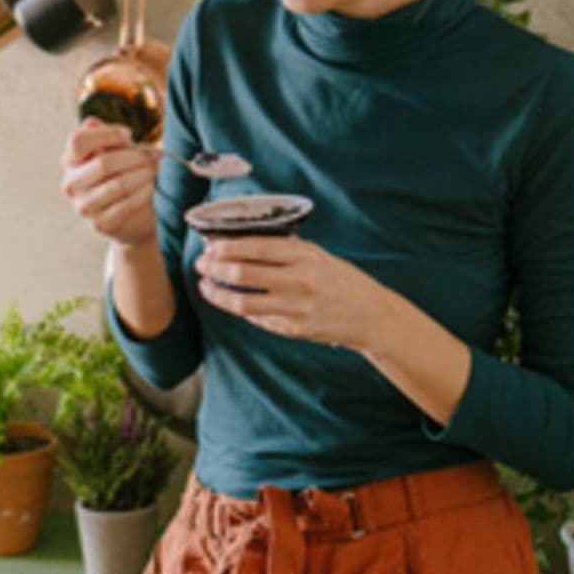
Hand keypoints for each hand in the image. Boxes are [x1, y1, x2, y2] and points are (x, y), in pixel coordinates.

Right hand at [60, 119, 155, 246]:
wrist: (132, 216)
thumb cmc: (122, 174)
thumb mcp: (113, 150)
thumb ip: (106, 135)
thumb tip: (103, 126)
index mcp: (70, 161)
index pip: (78, 141)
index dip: (107, 134)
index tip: (128, 135)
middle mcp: (71, 184)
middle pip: (104, 162)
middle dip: (136, 156)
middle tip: (154, 155)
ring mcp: (84, 206)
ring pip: (118, 184)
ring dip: (143, 174)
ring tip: (155, 169)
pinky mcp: (100, 224)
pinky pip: (126, 205)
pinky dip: (143, 193)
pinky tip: (151, 187)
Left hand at [195, 236, 397, 353]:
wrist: (371, 316)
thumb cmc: (344, 281)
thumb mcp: (320, 256)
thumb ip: (288, 251)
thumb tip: (247, 244)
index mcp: (305, 256)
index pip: (256, 247)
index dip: (228, 247)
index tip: (210, 245)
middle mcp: (299, 280)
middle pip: (243, 274)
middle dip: (215, 268)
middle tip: (202, 264)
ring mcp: (296, 307)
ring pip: (243, 302)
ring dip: (219, 294)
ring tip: (206, 286)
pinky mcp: (294, 329)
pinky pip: (258, 319)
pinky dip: (240, 309)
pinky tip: (231, 302)